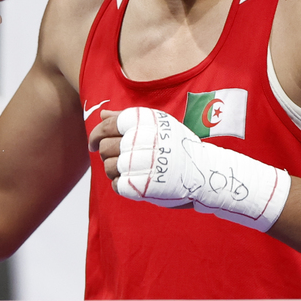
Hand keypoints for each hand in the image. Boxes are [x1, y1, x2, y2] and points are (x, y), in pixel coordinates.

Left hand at [90, 107, 290, 230]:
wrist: (207, 173)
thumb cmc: (179, 148)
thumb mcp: (158, 126)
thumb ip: (127, 119)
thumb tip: (102, 114)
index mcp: (146, 123)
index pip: (107, 125)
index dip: (95, 135)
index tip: (94, 144)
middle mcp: (144, 140)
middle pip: (104, 146)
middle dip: (106, 154)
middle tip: (118, 159)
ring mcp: (145, 164)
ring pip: (108, 167)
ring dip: (114, 171)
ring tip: (129, 171)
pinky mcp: (145, 186)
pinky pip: (118, 185)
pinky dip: (121, 185)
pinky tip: (134, 182)